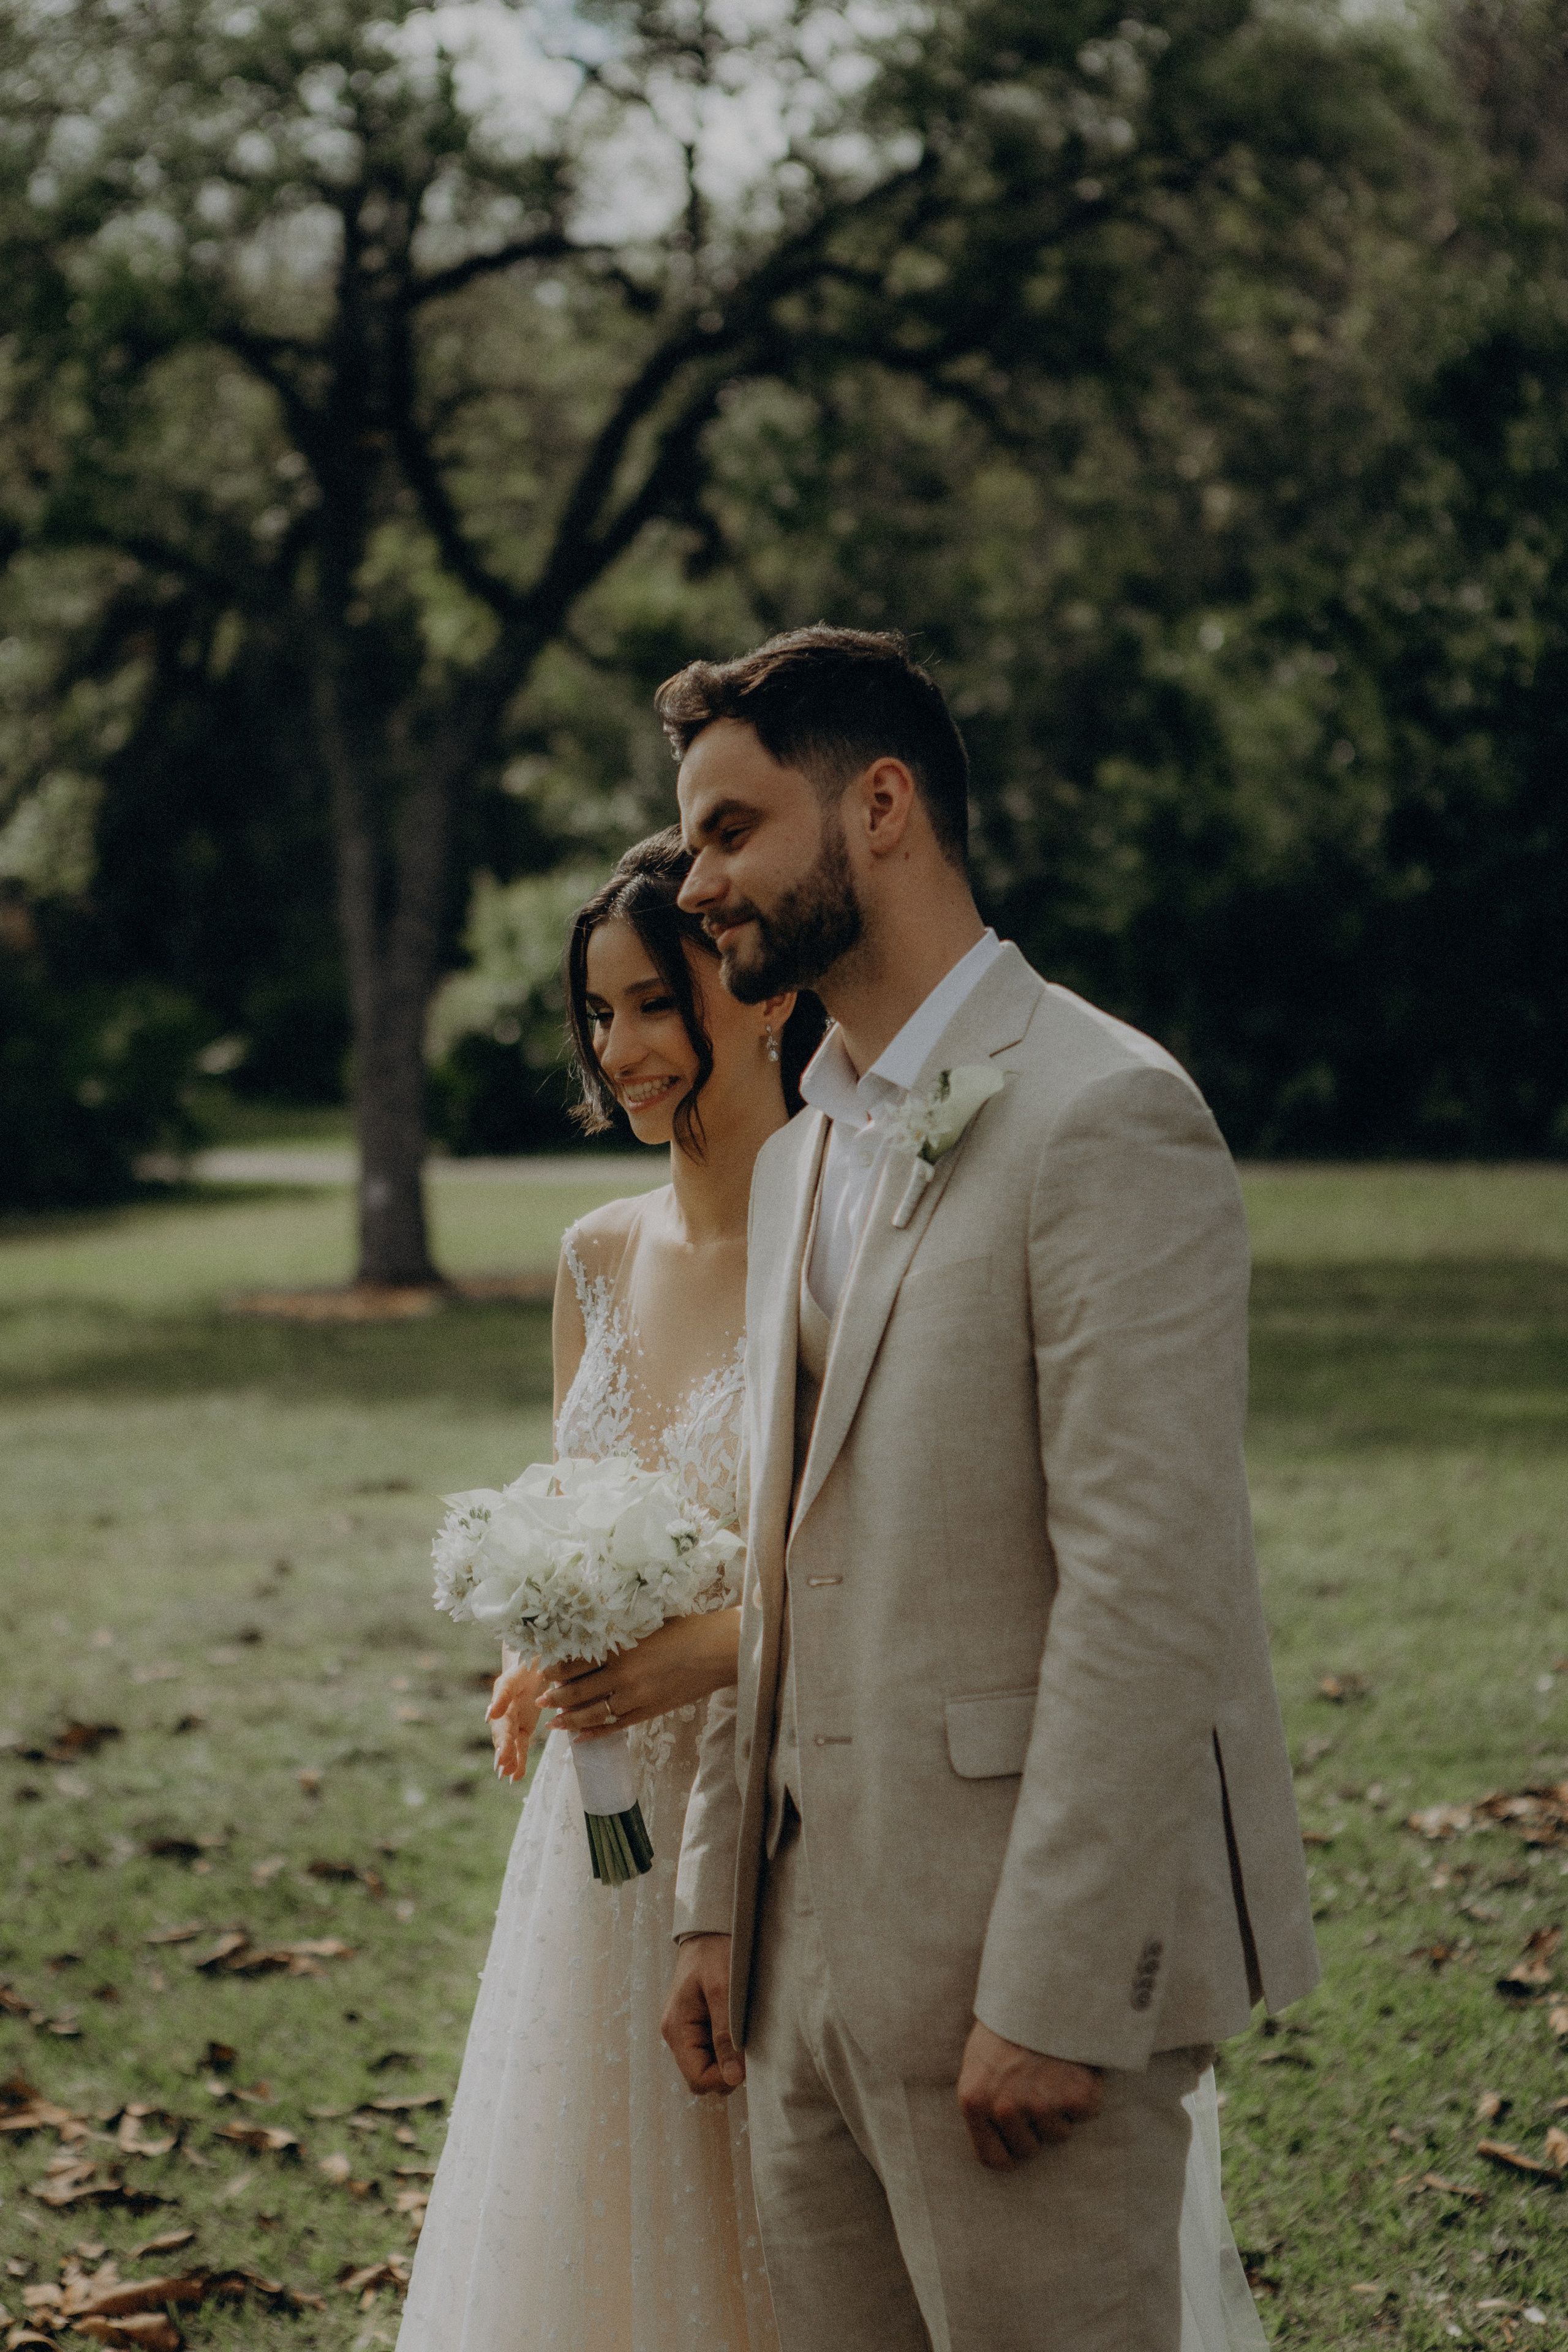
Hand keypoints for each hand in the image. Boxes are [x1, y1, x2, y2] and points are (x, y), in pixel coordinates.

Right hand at [486, 1656, 546, 1782]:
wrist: (537, 1660)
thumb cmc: (526, 1664)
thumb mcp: (516, 1674)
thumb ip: (503, 1694)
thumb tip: (490, 1716)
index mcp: (501, 1697)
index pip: (502, 1722)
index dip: (503, 1739)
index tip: (502, 1754)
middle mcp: (504, 1712)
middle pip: (503, 1735)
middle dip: (503, 1752)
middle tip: (502, 1769)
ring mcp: (514, 1721)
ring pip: (511, 1744)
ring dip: (509, 1760)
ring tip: (507, 1776)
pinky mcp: (524, 1727)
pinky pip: (521, 1747)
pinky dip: (519, 1761)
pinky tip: (516, 1777)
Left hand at [545, 1609, 741, 1738]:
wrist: (718, 1652)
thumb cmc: (686, 1630)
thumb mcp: (646, 1624)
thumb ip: (619, 1633)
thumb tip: (592, 1639)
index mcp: (620, 1649)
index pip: (575, 1664)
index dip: (555, 1670)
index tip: (543, 1671)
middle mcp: (623, 1676)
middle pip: (578, 1691)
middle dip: (555, 1698)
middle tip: (540, 1700)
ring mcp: (636, 1698)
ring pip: (593, 1713)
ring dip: (569, 1719)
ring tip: (553, 1723)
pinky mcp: (649, 1712)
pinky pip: (615, 1727)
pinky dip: (595, 1733)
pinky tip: (580, 1738)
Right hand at [661, 1933, 743, 2094]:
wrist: (710, 1927)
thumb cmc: (715, 1953)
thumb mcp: (723, 1991)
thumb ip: (725, 2035)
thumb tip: (734, 2078)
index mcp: (676, 2029)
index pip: (697, 2079)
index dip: (723, 2078)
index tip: (747, 2063)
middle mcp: (677, 2034)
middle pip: (701, 2076)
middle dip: (726, 2070)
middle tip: (748, 2048)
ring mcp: (686, 2030)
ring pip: (708, 2065)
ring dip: (728, 2058)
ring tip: (743, 2033)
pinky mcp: (697, 2023)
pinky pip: (711, 2049)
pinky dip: (727, 2045)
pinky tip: (738, 2026)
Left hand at [956, 2020, 1102, 2170]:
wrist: (1042, 1986)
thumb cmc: (1008, 2023)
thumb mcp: (978, 2061)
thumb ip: (983, 2102)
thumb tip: (996, 2142)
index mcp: (975, 2101)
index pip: (995, 2160)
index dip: (1010, 2151)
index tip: (1019, 2137)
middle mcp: (1005, 2108)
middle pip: (1029, 2149)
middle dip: (1036, 2126)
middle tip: (1037, 2087)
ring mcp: (1041, 2104)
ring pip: (1059, 2134)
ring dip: (1061, 2109)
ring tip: (1053, 2070)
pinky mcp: (1076, 2096)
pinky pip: (1085, 2114)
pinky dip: (1086, 2094)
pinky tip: (1074, 2066)